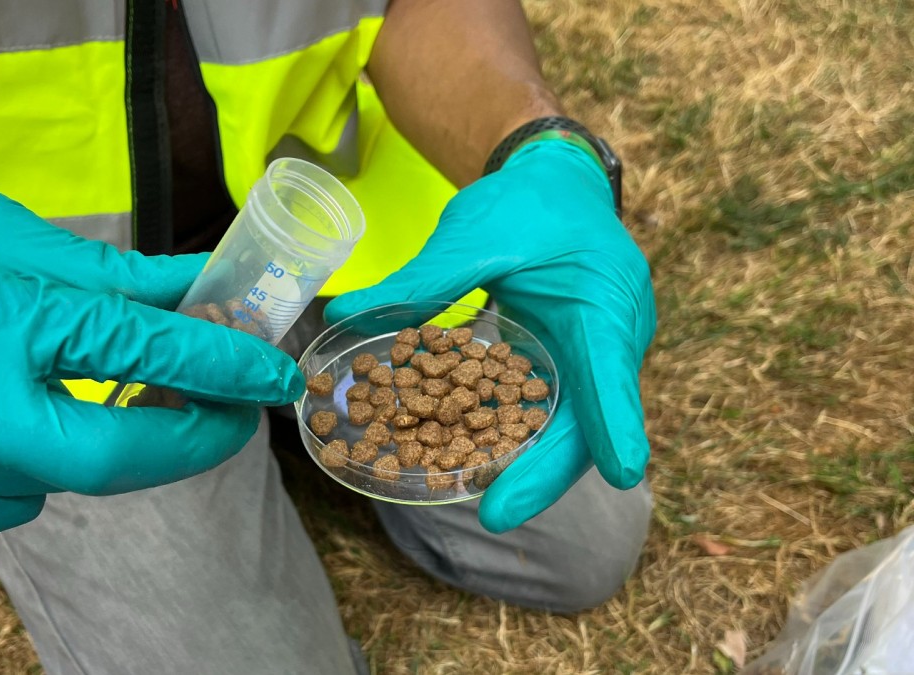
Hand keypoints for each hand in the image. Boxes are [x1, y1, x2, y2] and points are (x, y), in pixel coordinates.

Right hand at [0, 185, 302, 551]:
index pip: (127, 353)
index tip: (274, 376)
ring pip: (43, 483)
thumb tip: (196, 292)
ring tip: (4, 384)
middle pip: (105, 462)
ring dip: (62, 441)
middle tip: (225, 416)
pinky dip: (3, 464)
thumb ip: (95, 275)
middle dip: (184, 444)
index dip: (215, 367)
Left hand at [326, 141, 655, 531]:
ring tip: (490, 504)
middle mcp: (615, 339)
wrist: (561, 185)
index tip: (623, 471)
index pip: (612, 370)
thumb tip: (342, 315)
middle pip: (589, 421)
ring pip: (575, 427)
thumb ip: (418, 281)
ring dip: (535, 465)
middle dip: (546, 471)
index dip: (615, 422)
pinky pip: (558, 413)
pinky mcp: (579, 368)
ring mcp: (601, 359)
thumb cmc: (527, 204)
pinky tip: (484, 465)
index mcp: (602, 302)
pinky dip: (525, 440)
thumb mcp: (474, 233)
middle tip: (496, 512)